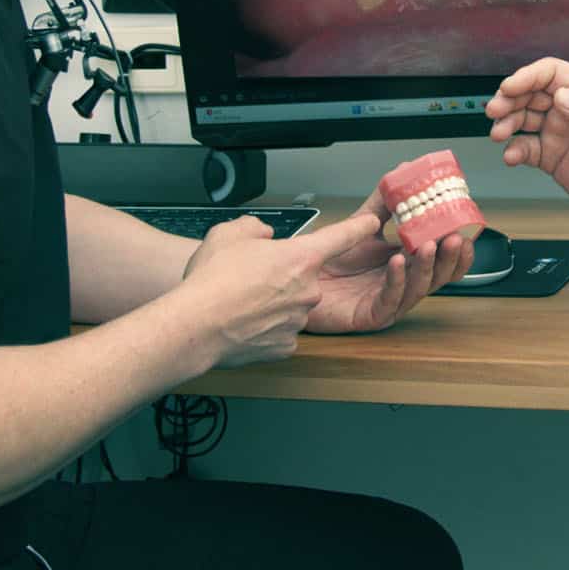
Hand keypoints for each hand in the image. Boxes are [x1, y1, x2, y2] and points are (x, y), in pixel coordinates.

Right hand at [178, 211, 380, 368]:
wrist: (196, 325)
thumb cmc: (211, 280)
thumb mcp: (228, 234)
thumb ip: (253, 228)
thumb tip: (262, 235)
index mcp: (300, 257)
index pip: (340, 237)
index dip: (358, 228)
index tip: (373, 224)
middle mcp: (308, 289)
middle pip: (303, 277)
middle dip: (282, 276)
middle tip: (249, 278)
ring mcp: (299, 320)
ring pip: (291, 305)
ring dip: (272, 302)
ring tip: (240, 301)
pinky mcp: (286, 345)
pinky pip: (281, 331)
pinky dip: (265, 327)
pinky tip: (243, 323)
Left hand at [306, 188, 473, 334]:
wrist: (299, 278)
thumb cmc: (330, 260)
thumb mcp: (361, 224)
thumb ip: (383, 203)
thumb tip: (402, 174)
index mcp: (404, 263)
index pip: (440, 258)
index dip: (456, 248)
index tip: (465, 229)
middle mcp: (401, 283)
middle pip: (437, 276)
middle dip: (450, 258)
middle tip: (456, 239)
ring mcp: (389, 300)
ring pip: (419, 289)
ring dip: (427, 267)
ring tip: (428, 246)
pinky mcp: (372, 315)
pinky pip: (391, 300)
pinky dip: (397, 280)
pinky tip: (397, 263)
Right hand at [484, 57, 568, 224]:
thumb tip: (560, 96)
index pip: (551, 74)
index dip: (527, 76)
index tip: (510, 87)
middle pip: (530, 94)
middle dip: (509, 99)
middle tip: (495, 110)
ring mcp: (558, 132)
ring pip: (522, 119)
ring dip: (507, 123)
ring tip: (498, 133)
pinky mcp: (552, 157)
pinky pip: (526, 148)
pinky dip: (514, 150)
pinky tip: (511, 156)